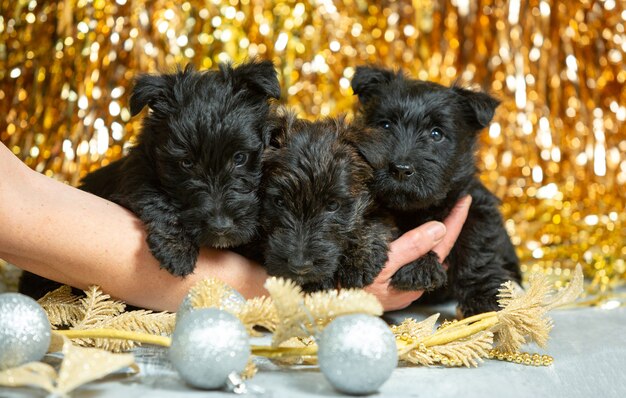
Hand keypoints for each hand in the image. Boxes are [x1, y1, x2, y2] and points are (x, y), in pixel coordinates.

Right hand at [364, 195, 471, 310]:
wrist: (337, 307)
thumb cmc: (355, 288)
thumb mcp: (383, 265)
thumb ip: (410, 247)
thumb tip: (439, 228)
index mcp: (419, 277)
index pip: (443, 245)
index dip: (455, 221)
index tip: (465, 199)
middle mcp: (418, 281)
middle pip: (440, 249)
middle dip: (451, 225)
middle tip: (458, 201)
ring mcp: (408, 283)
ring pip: (429, 254)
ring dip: (438, 233)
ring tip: (446, 211)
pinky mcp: (397, 282)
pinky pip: (416, 257)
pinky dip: (423, 241)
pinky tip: (422, 232)